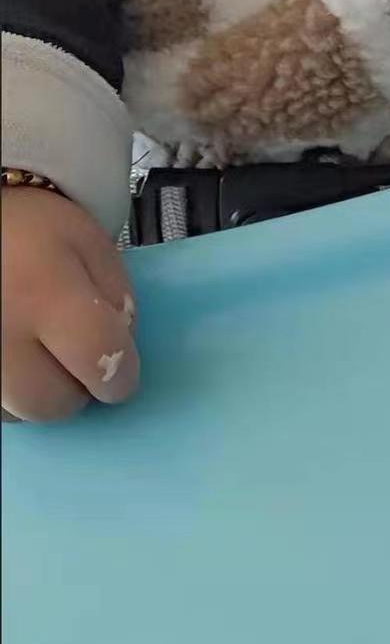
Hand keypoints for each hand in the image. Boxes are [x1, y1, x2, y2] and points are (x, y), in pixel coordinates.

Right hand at [2, 188, 139, 422]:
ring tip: (38, 348)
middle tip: (76, 356)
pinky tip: (14, 354)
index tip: (123, 372)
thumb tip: (123, 350)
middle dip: (76, 387)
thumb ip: (118, 296)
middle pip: (53, 403)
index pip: (97, 359)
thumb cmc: (30, 232)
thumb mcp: (89, 244)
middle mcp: (1, 333)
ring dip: (39, 391)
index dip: (122, 376)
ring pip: (20, 412)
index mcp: (43, 292)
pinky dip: (12, 391)